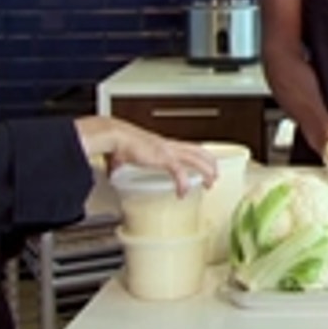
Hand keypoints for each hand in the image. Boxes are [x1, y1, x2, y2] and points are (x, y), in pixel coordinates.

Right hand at [78, 117, 217, 195]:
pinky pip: (180, 172)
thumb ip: (122, 163)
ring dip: (206, 171)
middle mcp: (170, 146)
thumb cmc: (119, 143)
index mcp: (164, 145)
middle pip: (199, 151)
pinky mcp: (164, 158)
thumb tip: (112, 170)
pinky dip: (184, 183)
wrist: (116, 136)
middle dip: (210, 164)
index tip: (204, 167)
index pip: (189, 147)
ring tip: (209, 184)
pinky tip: (182, 193)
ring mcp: (168, 151)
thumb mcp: (126, 155)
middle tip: (214, 177)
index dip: (200, 157)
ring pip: (196, 159)